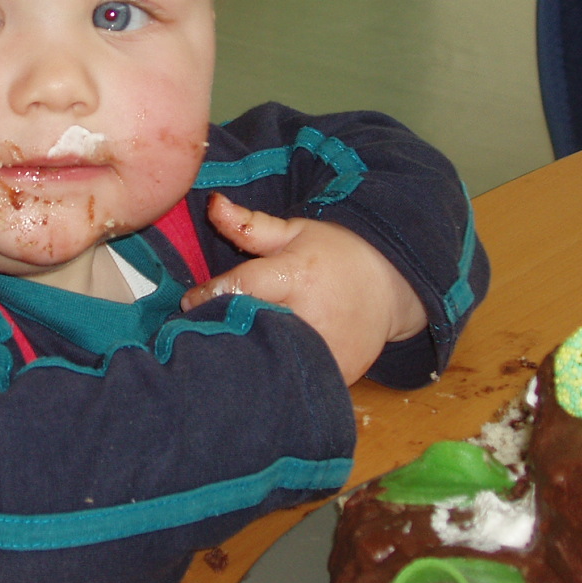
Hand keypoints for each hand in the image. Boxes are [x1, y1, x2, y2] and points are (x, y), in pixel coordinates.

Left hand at [179, 192, 426, 383]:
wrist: (390, 285)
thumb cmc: (334, 255)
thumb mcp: (294, 232)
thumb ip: (248, 224)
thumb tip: (212, 204)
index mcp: (297, 275)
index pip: (243, 286)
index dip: (211, 294)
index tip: (191, 301)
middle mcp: (312, 315)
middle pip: (252, 329)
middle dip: (225, 328)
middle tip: (206, 329)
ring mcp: (328, 350)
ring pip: (272, 361)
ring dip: (248, 354)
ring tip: (231, 350)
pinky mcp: (340, 374)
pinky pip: (297, 379)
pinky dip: (277, 374)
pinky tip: (264, 367)